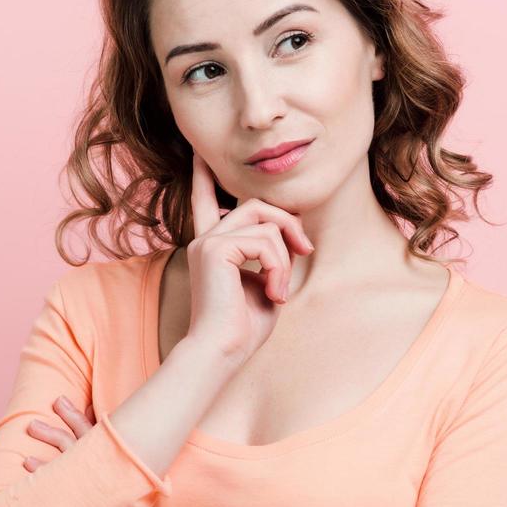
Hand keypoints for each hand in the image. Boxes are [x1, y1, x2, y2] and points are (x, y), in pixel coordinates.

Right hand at [183, 152, 315, 366]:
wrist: (221, 352)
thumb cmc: (243, 329)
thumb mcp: (265, 285)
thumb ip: (272, 256)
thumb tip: (290, 235)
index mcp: (213, 248)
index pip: (206, 203)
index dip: (204, 178)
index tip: (199, 154)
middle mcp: (206, 239)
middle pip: (256, 204)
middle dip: (289, 222)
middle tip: (307, 251)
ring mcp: (208, 241)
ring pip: (265, 220)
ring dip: (285, 256)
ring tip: (280, 290)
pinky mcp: (215, 248)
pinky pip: (265, 240)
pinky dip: (278, 266)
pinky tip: (274, 293)